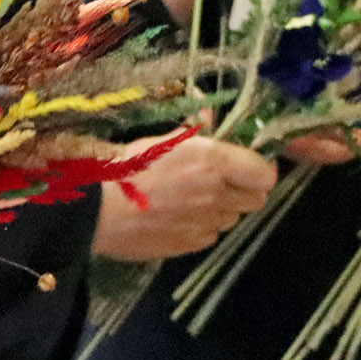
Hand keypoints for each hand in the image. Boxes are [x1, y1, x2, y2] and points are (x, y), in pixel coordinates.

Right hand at [93, 135, 278, 259]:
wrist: (94, 209)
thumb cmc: (125, 165)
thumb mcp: (163, 138)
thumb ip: (194, 128)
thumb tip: (210, 113)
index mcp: (214, 162)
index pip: (266, 173)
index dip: (258, 169)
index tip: (246, 165)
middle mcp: (217, 195)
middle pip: (256, 200)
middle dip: (244, 190)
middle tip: (222, 182)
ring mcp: (205, 224)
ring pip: (231, 219)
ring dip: (221, 210)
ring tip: (193, 200)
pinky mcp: (189, 246)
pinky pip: (209, 236)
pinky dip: (201, 227)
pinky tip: (178, 218)